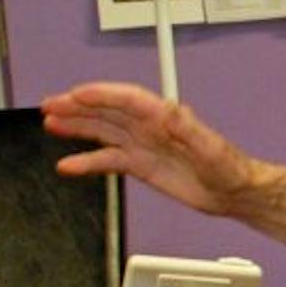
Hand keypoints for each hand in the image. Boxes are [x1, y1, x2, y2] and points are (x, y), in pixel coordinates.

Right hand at [40, 81, 259, 215]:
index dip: (102, 95)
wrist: (235, 192)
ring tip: (50, 122)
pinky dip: (88, 161)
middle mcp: (150, 128)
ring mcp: (144, 145)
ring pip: (103, 131)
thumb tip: (171, 112)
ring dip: (77, 126)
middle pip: (108, 111)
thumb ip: (189, 129)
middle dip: (78, 106)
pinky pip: (109, 160)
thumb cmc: (230, 168)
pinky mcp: (142, 165)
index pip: (128, 99)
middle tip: (51, 104)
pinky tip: (68, 165)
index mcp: (165, 117)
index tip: (77, 94)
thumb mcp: (211, 148)